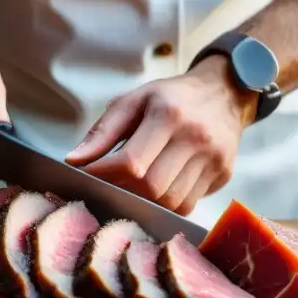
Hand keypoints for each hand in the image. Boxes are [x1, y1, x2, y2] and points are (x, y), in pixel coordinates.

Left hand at [64, 57, 255, 214]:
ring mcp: (214, 159)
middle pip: (151, 187)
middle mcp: (195, 138)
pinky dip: (167, 204)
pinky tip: (159, 187)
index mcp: (169, 114)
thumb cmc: (171, 97)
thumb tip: (74, 161)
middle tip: (112, 182)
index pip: (132, 161)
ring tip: (135, 185)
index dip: (104, 174)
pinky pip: (188, 205)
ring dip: (145, 200)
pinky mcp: (223, 175)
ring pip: (170, 202)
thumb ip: (103, 131)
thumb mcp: (134, 100)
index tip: (87, 175)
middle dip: (124, 190)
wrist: (224, 92)